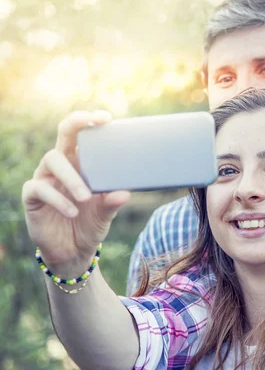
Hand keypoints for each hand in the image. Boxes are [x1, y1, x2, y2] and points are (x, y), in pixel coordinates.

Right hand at [22, 111, 130, 274]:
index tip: (106, 118)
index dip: (90, 122)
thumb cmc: (91, 224)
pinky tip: (73, 211)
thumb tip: (125, 192)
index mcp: (81, 164)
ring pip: (52, 160)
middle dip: (75, 124)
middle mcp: (62, 166)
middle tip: (91, 123)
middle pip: (63, 135)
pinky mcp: (32, 198)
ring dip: (71, 177)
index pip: (82, 136)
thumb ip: (113, 202)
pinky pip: (39, 189)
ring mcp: (45, 179)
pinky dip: (58, 199)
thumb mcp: (106, 213)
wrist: (74, 252)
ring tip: (86, 197)